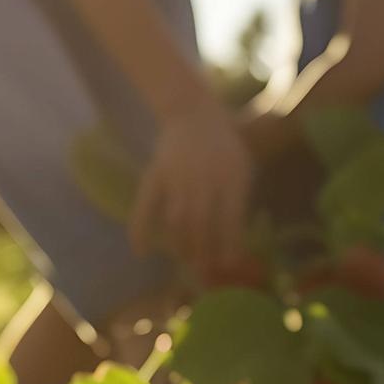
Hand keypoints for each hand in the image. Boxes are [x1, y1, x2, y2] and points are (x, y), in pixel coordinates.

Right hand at [129, 109, 252, 281]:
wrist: (193, 113)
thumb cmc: (223, 146)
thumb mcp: (242, 166)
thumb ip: (239, 199)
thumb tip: (234, 243)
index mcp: (231, 175)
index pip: (231, 218)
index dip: (229, 243)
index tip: (228, 263)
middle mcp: (204, 177)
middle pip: (202, 224)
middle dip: (202, 251)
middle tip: (203, 270)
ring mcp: (177, 176)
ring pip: (176, 220)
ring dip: (179, 246)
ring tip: (183, 261)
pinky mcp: (155, 174)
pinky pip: (146, 206)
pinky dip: (141, 231)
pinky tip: (142, 251)